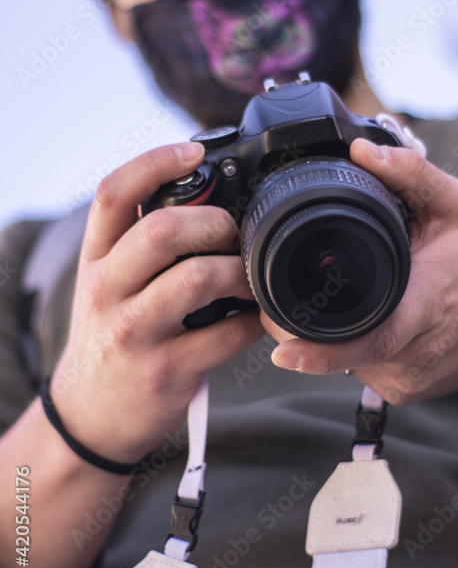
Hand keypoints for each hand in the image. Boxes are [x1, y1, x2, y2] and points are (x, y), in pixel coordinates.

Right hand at [51, 143, 262, 462]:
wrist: (91, 416)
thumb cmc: (112, 337)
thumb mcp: (106, 283)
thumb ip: (138, 242)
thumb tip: (202, 193)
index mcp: (95, 260)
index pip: (114, 195)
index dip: (155, 162)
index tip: (194, 150)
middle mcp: (107, 291)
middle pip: (162, 230)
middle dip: (214, 223)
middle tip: (234, 233)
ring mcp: (134, 332)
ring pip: (197, 278)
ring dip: (239, 271)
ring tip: (248, 276)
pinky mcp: (165, 371)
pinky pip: (225, 335)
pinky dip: (253, 322)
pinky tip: (257, 318)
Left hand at [265, 138, 457, 404]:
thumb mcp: (455, 205)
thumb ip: (411, 174)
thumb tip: (362, 151)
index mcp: (428, 305)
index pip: (371, 338)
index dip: (324, 350)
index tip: (283, 350)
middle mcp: (417, 352)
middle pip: (344, 351)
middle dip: (302, 330)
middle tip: (274, 301)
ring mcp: (408, 379)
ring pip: (345, 362)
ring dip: (326, 334)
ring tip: (335, 299)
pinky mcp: (402, 392)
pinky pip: (358, 370)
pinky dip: (348, 347)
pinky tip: (360, 321)